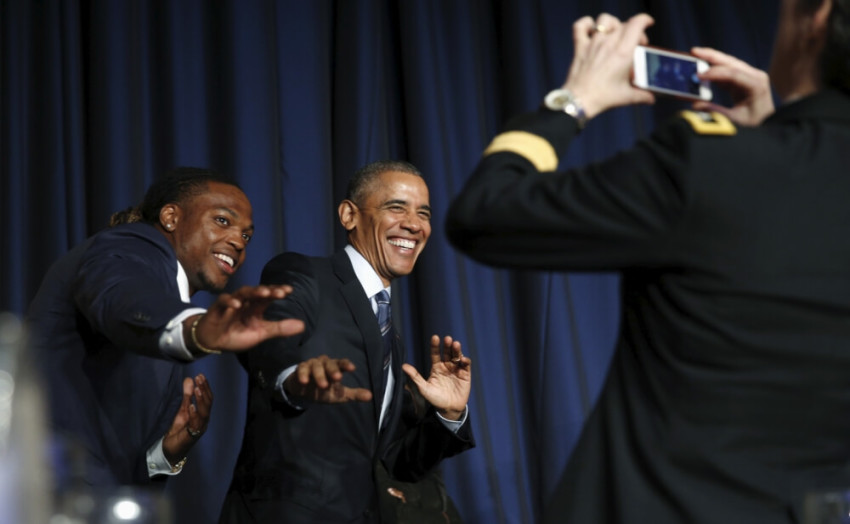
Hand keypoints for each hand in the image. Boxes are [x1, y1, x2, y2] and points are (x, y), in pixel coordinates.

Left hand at [162, 374, 211, 464]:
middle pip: (208, 403)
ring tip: (197, 389)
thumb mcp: (182, 410)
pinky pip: (195, 424)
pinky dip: (194, 415)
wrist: (171, 451)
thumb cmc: (178, 431)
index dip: (205, 386)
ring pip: (204, 412)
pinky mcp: (191, 436)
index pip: (207, 398)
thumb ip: (187, 396)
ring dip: (201, 400)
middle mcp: (204, 421)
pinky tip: (191, 406)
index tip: (200, 375)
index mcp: (203, 414)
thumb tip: (189, 379)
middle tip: (200, 378)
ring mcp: (199, 428)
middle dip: (204, 390)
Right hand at [186, 285, 305, 353]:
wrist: (213, 342)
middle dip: (268, 290)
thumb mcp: (261, 333)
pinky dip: (229, 302)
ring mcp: (231, 303)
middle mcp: (245, 302)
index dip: (278, 292)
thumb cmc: (237, 334)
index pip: (269, 296)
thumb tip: (303, 325)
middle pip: (257, 292)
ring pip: (242, 293)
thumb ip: (280, 329)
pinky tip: (236, 304)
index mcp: (256, 307)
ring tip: (263, 293)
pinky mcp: (217, 308)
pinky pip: (223, 302)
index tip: (289, 290)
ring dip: (252, 292)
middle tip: (280, 292)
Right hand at [284, 355, 372, 402]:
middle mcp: (324, 363)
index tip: (353, 368)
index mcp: (335, 367)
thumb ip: (354, 394)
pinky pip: (302, 369)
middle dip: (333, 370)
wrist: (303, 391)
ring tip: (323, 385)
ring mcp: (312, 364)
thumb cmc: (324, 389)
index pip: (342, 364)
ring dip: (319, 375)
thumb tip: (371, 396)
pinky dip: (303, 374)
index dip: (346, 365)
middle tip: (338, 378)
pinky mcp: (300, 369)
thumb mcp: (339, 394)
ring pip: (316, 366)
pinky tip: (305, 381)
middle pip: (330, 363)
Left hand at [402, 335, 470, 420]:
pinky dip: (465, 361)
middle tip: (448, 339)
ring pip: (457, 356)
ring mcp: (456, 370)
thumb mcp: (424, 388)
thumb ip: (415, 376)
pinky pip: (466, 366)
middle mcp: (446, 366)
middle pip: (447, 352)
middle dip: (448, 345)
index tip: (435, 337)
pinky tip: (463, 359)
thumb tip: (403, 366)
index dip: (435, 346)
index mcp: (436, 367)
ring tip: (456, 344)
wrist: (448, 410)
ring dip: (457, 350)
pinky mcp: (465, 375)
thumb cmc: (435, 399)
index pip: (435, 354)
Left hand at [562, 12, 655, 118]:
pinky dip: (586, 24)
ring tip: (616, 34)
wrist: (579, 101)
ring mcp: (593, 44)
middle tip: (634, 44)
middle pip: (624, 24)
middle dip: (634, 30)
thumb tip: (651, 98)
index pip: (636, 24)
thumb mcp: (626, 96)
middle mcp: (608, 44)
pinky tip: (592, 29)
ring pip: (604, 20)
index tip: (648, 25)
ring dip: (613, 24)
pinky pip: (580, 26)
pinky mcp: (580, 47)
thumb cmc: (602, 98)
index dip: (644, 20)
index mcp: (623, 53)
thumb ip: (642, 95)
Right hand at [690, 46, 773, 125]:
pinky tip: (703, 68)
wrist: (766, 124)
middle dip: (711, 56)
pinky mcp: (743, 80)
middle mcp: (755, 76)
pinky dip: (714, 70)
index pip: (733, 73)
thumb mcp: (735, 119)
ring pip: (728, 64)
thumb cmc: (755, 124)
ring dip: (712, 60)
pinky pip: (727, 72)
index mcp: (756, 84)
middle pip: (731, 62)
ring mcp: (750, 76)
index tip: (699, 75)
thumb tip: (696, 105)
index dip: (714, 73)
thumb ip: (715, 111)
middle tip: (694, 51)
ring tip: (696, 55)